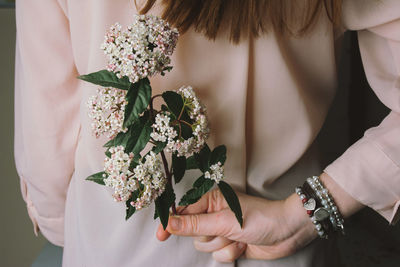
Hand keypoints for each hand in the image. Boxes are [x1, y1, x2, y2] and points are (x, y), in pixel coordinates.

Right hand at [156, 188, 317, 261]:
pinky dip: (230, 253)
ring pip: (205, 246)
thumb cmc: (260, 218)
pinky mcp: (230, 244)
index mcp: (212, 200)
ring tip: (239, 236)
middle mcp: (215, 214)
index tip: (161, 235)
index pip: (183, 211)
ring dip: (222, 245)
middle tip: (226, 230)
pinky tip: (244, 245)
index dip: (171, 222)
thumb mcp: (224, 221)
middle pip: (194, 233)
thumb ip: (195, 224)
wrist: (286, 232)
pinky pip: (218, 255)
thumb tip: (170, 223)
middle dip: (210, 236)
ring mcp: (222, 230)